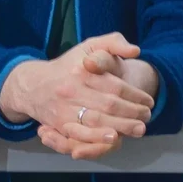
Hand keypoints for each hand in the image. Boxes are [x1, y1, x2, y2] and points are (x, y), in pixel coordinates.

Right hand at [35, 48, 161, 159]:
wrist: (34, 85)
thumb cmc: (69, 66)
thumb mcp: (89, 46)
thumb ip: (113, 43)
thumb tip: (135, 50)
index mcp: (83, 70)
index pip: (116, 86)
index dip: (136, 95)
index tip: (148, 101)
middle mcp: (72, 89)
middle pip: (109, 105)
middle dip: (133, 113)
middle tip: (147, 117)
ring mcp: (64, 108)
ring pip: (97, 121)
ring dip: (121, 127)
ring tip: (139, 129)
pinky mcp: (59, 123)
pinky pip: (81, 134)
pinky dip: (98, 138)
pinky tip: (114, 138)